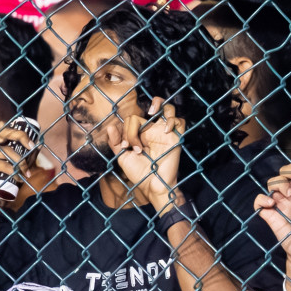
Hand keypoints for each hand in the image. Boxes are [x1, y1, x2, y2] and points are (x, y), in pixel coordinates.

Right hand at [0, 121, 38, 216]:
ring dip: (20, 162)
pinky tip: (18, 179)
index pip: (2, 128)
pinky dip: (12, 171)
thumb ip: (23, 156)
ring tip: (26, 173)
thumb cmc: (2, 184)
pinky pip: (1, 163)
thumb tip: (38, 145)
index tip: (31, 142)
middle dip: (20, 136)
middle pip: (3, 133)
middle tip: (31, 146)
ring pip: (5, 150)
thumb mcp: (15, 167)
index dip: (17, 131)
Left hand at [115, 98, 184, 212]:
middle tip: (135, 142)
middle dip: (133, 126)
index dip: (127, 131)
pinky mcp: (176, 138)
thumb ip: (115, 142)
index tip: (127, 148)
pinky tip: (165, 130)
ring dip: (159, 104)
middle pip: (146, 110)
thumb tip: (111, 127)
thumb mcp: (122, 158)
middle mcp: (153, 130)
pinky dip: (173, 121)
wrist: (152, 186)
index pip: (132, 119)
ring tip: (152, 112)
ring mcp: (165, 133)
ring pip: (167, 108)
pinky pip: (180, 121)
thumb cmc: (139, 174)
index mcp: (140, 133)